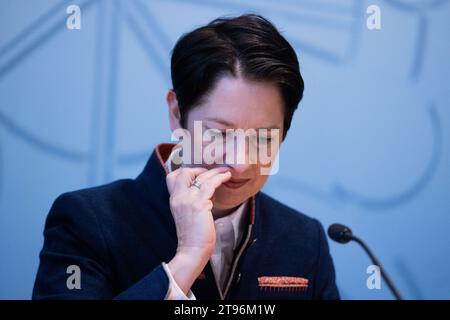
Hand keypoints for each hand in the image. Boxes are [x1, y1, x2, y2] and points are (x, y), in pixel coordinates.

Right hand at [166, 166, 231, 293]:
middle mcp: (178, 198)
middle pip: (183, 172)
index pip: (172, 177)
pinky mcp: (199, 205)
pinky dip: (219, 178)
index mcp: (174, 200)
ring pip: (200, 177)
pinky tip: (226, 177)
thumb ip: (192, 202)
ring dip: (215, 172)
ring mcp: (187, 200)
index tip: (200, 173)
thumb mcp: (188, 214)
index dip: (186, 171)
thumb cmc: (194, 236)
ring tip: (226, 171)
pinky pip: (210, 185)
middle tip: (212, 171)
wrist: (192, 251)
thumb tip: (207, 192)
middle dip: (199, 168)